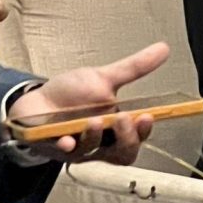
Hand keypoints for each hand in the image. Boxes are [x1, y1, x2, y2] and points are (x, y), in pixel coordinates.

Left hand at [8, 42, 169, 165]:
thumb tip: (164, 48)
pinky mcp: (57, 148)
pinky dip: (67, 145)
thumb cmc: (72, 94)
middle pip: (123, 154)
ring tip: (94, 120)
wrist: (37, 102)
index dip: (143, 131)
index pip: (138, 136)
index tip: (147, 116)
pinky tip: (66, 140)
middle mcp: (102, 143)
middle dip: (127, 139)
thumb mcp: (102, 77)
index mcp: (116, 127)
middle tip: (122, 118)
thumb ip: (133, 68)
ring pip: (95, 153)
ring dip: (96, 137)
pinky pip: (64, 152)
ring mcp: (80, 148)